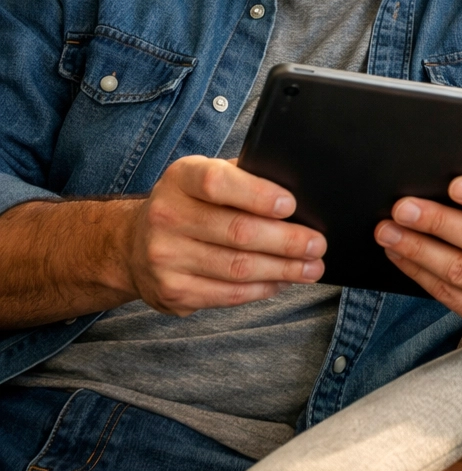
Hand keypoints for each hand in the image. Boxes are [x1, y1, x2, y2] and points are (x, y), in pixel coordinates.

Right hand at [125, 156, 326, 315]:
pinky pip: (228, 294)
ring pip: (237, 268)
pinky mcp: (173, 292)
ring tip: (311, 268)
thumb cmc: (191, 202)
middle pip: (237, 232)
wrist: (134, 243)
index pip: (218, 183)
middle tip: (318, 245)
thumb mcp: (207, 176)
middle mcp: (166, 216)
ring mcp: (165, 258)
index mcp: (181, 178)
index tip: (292, 206)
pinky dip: (263, 289)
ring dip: (283, 270)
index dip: (258, 195)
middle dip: (286, 241)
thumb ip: (245, 178)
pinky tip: (282, 282)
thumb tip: (301, 195)